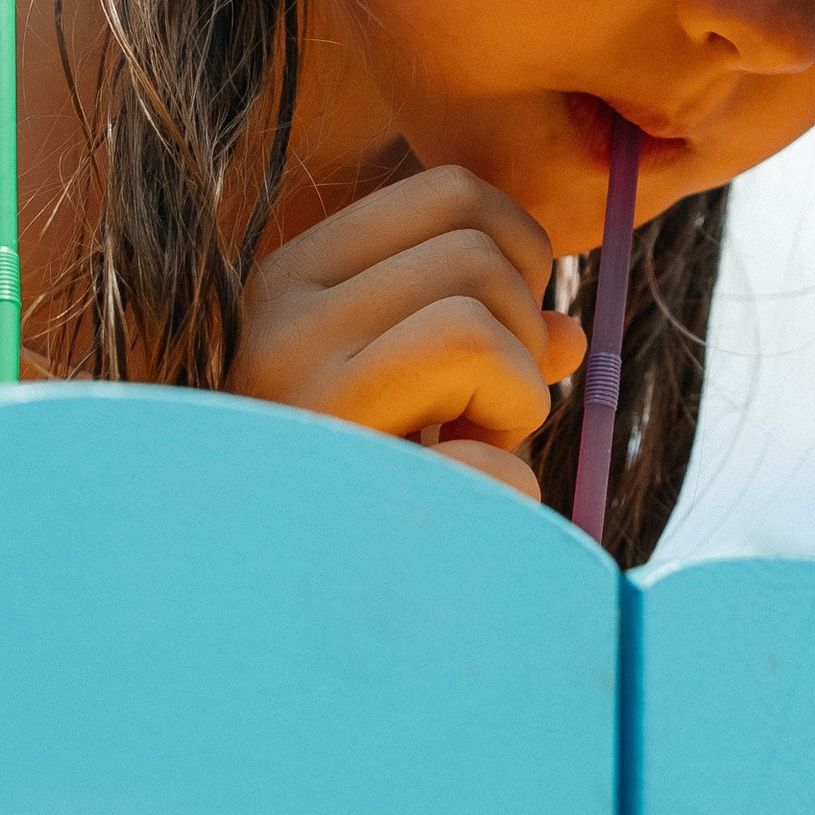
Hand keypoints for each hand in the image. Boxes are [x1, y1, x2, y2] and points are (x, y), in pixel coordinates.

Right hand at [231, 163, 587, 502]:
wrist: (247, 619)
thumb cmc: (344, 489)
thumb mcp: (410, 399)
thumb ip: (486, 344)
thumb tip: (567, 333)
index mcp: (291, 277)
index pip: (456, 195)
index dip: (520, 255)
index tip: (502, 332)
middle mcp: (277, 316)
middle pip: (480, 251)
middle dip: (518, 332)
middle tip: (476, 412)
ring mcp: (296, 393)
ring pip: (482, 325)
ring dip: (513, 402)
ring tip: (458, 456)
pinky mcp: (334, 477)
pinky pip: (492, 448)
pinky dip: (508, 485)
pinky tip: (452, 514)